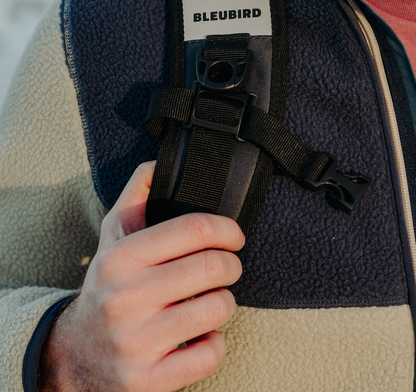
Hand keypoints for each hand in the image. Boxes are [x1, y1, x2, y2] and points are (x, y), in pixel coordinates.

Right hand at [39, 161, 244, 391]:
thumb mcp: (112, 235)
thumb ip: (138, 195)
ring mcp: (136, 342)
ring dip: (225, 301)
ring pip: (218, 309)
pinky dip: (215, 341)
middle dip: (232, 264)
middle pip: (213, 267)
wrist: (74, 354)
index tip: (234, 235)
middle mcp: (125, 298)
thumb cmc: (106, 286)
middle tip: (227, 266)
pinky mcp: (148, 380)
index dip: (227, 228)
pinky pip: (209, 354)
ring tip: (211, 298)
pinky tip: (200, 333)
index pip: (194, 229)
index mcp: (121, 258)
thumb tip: (162, 162)